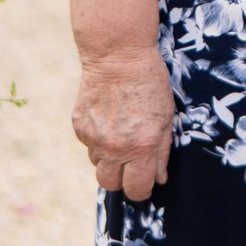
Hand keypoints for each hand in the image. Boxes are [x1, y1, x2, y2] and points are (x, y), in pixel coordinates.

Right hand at [73, 44, 178, 199]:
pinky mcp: (79, 127)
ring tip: (119, 132)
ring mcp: (94, 138)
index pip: (137, 190)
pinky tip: (107, 118)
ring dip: (108, 157)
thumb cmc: (150, 83)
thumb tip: (159, 179)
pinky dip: (97, 139)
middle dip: (121, 179)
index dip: (141, 189)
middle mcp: (116, 147)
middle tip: (130, 162)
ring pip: (98, 165)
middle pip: (111, 185)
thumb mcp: (167, 117)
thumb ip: (162, 152)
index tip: (144, 181)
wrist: (118, 55)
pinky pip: (88, 145)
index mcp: (143, 146)